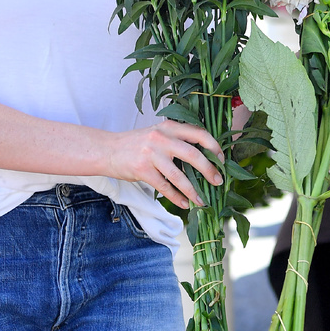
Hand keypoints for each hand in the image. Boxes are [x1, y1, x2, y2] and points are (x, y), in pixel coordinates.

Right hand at [107, 121, 223, 208]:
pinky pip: (165, 187)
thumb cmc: (135, 144)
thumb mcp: (157, 133)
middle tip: (218, 181)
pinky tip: (184, 203)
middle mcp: (161, 138)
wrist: (107, 150)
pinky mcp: (143, 170)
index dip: (214, 146)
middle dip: (209, 170)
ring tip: (202, 200)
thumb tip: (203, 156)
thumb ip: (176, 139)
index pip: (198, 133)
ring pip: (179, 175)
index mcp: (168, 127)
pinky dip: (176, 197)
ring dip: (193, 190)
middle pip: (193, 154)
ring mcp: (152, 154)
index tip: (222, 159)